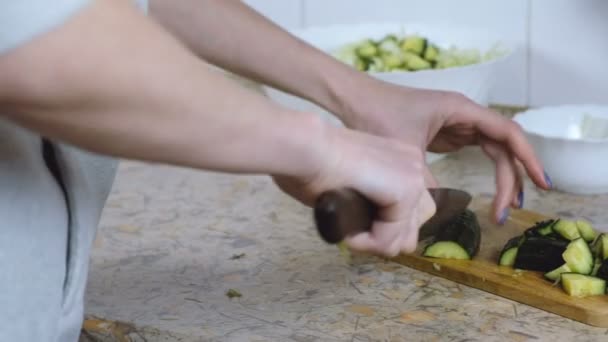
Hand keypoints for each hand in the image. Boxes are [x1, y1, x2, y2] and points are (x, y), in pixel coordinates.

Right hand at [274, 122, 435, 256]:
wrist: (305, 147)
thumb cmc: (310, 161)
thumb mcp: (348, 183)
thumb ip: (367, 199)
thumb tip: (368, 226)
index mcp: (400, 159)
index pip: (410, 210)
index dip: (383, 226)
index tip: (354, 225)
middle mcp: (414, 165)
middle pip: (414, 226)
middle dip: (384, 237)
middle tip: (353, 232)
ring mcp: (413, 178)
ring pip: (404, 238)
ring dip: (374, 242)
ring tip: (348, 232)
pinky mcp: (406, 192)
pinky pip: (389, 240)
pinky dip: (366, 243)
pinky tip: (346, 230)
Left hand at [334, 78, 550, 223]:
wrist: (354, 101)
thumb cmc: (376, 115)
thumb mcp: (404, 150)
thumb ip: (424, 179)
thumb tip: (440, 210)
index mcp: (461, 110)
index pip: (507, 133)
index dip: (528, 158)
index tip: (541, 183)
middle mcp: (465, 114)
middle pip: (504, 145)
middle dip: (514, 177)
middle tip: (512, 210)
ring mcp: (457, 123)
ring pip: (493, 150)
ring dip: (503, 176)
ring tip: (505, 207)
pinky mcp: (447, 133)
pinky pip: (477, 151)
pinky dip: (488, 171)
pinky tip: (492, 191)